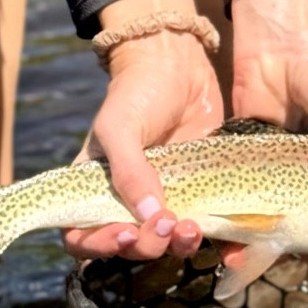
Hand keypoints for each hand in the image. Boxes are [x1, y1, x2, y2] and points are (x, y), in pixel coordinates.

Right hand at [63, 0, 221, 263]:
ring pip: (166, 241)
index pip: (83, 235)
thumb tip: (147, 216)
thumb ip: (127, 170)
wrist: (178, 61)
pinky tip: (224, 244)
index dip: (98, 246)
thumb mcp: (120, 126)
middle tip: (165, 227)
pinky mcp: (197, 190)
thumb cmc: (137, 90)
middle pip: (130, 244)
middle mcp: (127, 199)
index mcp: (96, 188)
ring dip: (177, 245)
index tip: (125, 234)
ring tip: (191, 229)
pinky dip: (213, 241)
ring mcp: (164, 196)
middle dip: (146, 245)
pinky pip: (202, 225)